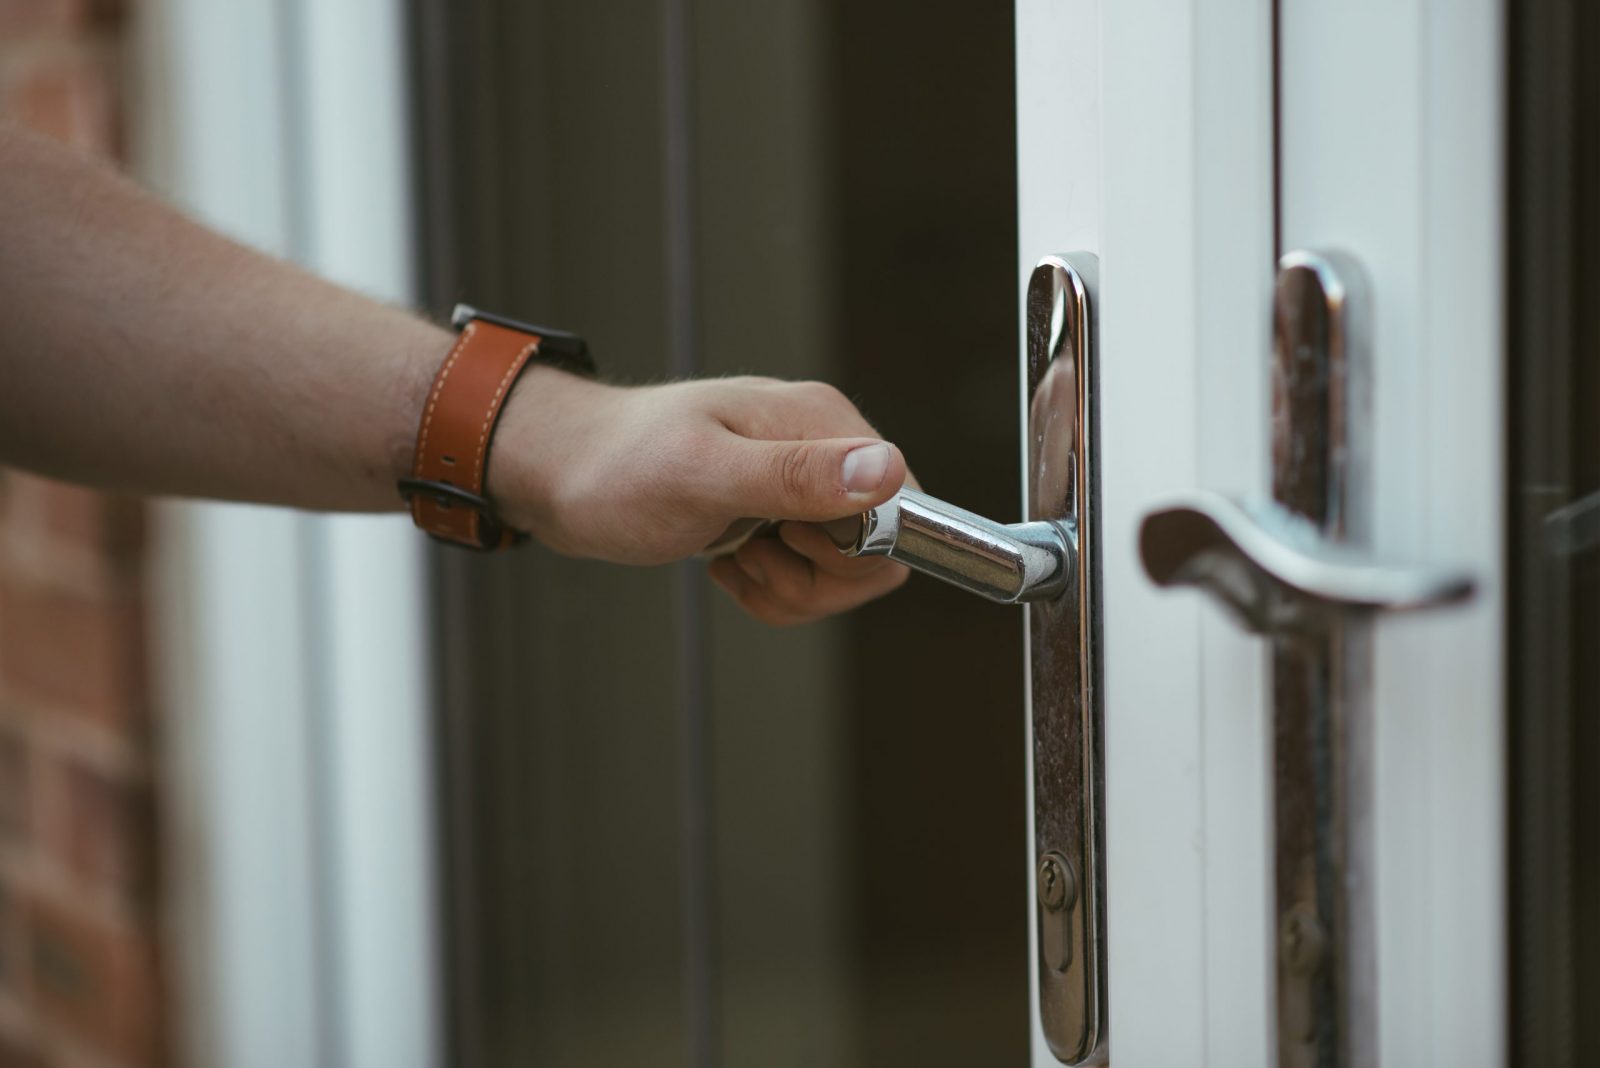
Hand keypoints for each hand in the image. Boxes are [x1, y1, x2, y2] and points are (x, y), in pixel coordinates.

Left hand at [489, 368, 910, 622]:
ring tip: (733, 558)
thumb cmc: (618, 467)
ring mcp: (801, 485)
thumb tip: (885, 472)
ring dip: (789, 588)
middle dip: (817, 580)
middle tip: (752, 555)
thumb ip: (795, 475)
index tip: (790, 542)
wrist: (561, 474)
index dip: (857, 550)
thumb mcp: (704, 476)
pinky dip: (770, 590)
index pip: (904, 507)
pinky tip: (727, 565)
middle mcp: (822, 449)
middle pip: (878, 550)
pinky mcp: (779, 515)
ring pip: (845, 574)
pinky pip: (809, 579)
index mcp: (822, 423)